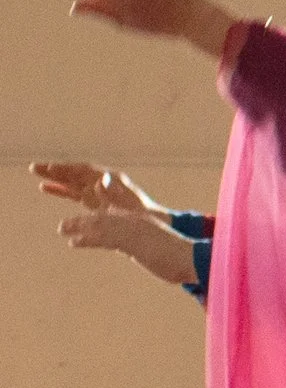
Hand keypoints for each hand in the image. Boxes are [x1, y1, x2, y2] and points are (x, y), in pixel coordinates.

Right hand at [32, 160, 149, 215]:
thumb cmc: (140, 208)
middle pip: (74, 173)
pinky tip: (45, 188)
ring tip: (36, 175)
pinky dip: (60, 190)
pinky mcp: (94, 200)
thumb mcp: (128, 199)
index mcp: (109, 178)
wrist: (149, 219)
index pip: (83, 170)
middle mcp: (100, 181)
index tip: (50, 167)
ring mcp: (96, 190)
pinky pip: (73, 192)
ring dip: (55, 178)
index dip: (67, 169)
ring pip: (72, 181)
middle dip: (55, 170)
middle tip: (34, 168)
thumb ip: (113, 191)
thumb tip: (101, 181)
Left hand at [57, 202, 200, 286]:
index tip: (87, 222)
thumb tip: (143, 258)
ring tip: (63, 230)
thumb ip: (150, 253)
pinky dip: (86, 239)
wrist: (193, 259)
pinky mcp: (129, 239)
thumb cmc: (186, 261)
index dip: (98, 220)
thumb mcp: (165, 254)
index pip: (116, 218)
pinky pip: (102, 237)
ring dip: (78, 227)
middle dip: (83, 221)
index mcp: (146, 222)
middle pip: (104, 218)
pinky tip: (73, 243)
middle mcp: (137, 222)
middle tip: (66, 226)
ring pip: (99, 225)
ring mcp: (133, 229)